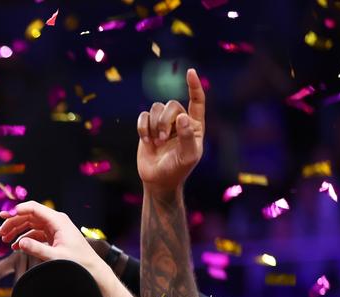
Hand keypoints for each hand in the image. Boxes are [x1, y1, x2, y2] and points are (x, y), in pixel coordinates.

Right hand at [0, 202, 116, 288]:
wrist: (92, 269)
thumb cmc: (78, 263)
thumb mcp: (55, 257)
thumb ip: (36, 249)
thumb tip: (19, 243)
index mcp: (58, 221)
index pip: (34, 208)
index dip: (17, 211)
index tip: (3, 217)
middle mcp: (55, 221)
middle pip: (29, 216)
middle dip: (13, 222)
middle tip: (0, 233)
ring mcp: (54, 229)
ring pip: (30, 224)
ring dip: (17, 230)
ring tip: (4, 239)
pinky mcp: (53, 237)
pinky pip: (35, 233)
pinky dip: (24, 238)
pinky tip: (16, 246)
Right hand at [137, 68, 205, 191]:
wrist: (158, 180)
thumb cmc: (177, 169)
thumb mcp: (187, 156)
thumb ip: (187, 136)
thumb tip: (182, 116)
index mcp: (195, 125)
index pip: (197, 101)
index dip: (194, 86)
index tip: (190, 72)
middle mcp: (180, 121)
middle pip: (171, 105)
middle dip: (165, 120)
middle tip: (162, 139)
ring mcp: (163, 124)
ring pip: (156, 108)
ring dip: (154, 125)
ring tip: (155, 142)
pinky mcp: (147, 128)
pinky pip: (143, 116)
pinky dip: (142, 127)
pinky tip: (145, 141)